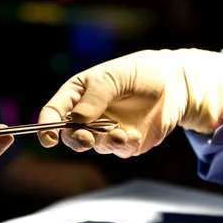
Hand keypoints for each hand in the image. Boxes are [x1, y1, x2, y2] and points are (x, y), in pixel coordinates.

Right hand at [37, 49, 222, 157]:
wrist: (176, 84)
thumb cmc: (141, 72)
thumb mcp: (115, 76)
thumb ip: (95, 97)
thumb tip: (76, 121)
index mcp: (79, 93)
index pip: (55, 111)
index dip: (47, 125)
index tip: (48, 139)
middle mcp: (88, 114)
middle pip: (70, 134)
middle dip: (75, 139)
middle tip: (86, 138)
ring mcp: (106, 129)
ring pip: (94, 145)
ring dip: (104, 142)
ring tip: (122, 134)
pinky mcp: (125, 142)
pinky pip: (118, 151)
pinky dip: (124, 145)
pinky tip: (134, 135)